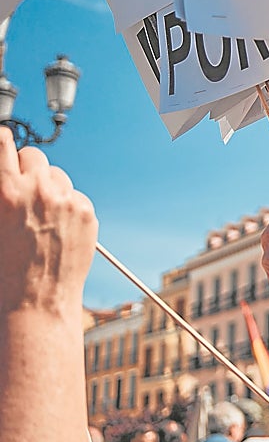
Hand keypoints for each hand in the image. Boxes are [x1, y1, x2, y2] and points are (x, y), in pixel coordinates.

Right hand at [0, 128, 96, 315]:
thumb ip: (2, 191)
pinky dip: (68, 205)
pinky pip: (75, 195)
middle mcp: (38, 190)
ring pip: (56, 174)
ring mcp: (66, 200)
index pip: (2, 141)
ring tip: (40, 214)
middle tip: (21, 188)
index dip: (2, 143)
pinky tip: (57, 228)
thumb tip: (7, 173)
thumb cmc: (5, 266)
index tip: (2, 148)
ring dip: (48, 186)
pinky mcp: (87, 212)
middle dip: (25, 167)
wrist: (37, 300)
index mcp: (5, 191)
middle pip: (32, 155)